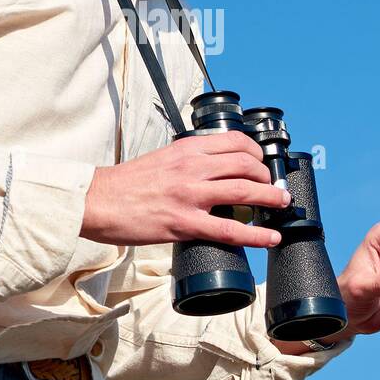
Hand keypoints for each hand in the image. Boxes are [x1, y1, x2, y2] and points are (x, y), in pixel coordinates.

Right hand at [81, 131, 291, 248]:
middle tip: (274, 187)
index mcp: (187, 148)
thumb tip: (214, 169)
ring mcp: (190, 195)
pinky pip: (230, 229)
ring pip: (245, 191)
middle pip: (247, 164)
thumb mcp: (163, 158)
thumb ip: (189, 160)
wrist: (98, 201)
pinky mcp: (184, 223)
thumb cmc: (127, 183)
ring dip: (271, 198)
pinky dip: (257, 235)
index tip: (263, 162)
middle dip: (268, 176)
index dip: (257, 152)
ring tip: (281, 205)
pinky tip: (271, 237)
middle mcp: (192, 167)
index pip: (236, 141)